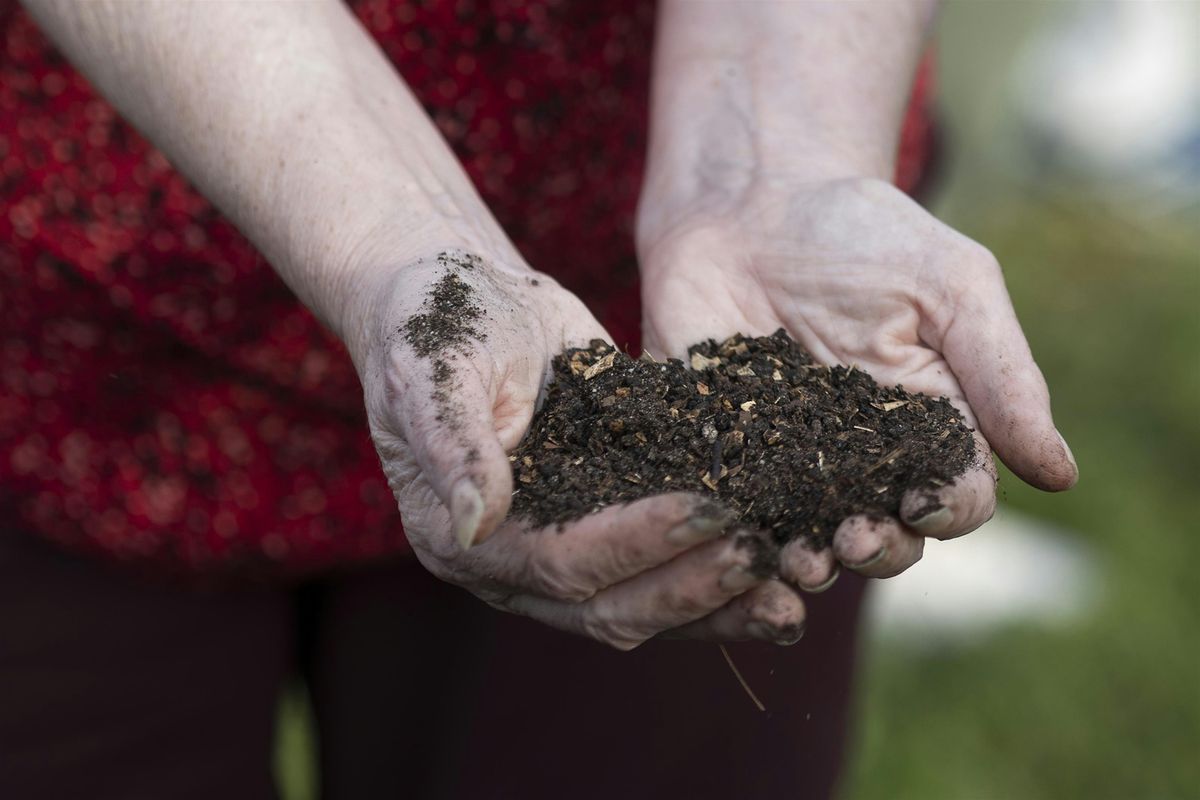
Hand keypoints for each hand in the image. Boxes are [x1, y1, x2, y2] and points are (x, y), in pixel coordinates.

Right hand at [352, 249, 799, 648]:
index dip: (634, 543)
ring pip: (646, 605)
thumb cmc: (436, 323)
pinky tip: (782, 563)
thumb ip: (453, 443)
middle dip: (691, 585)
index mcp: (463, 537)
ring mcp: (563, 552)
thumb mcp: (435, 368)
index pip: (559, 560)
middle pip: (611, 605)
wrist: (464, 297)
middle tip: (764, 555)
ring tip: (792, 594)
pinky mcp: (607, 525)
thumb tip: (473, 523)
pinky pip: (664, 569)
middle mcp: (514, 562)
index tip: (707, 510)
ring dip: (719, 605)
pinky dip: (718, 575)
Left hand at [638, 176, 1077, 587]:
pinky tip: (728, 542)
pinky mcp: (717, 448)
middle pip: (884, 535)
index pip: (955, 495)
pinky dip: (729, 534)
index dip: (947, 511)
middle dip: (875, 550)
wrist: (750, 198)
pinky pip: (726, 508)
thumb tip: (1061, 474)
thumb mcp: (948, 285)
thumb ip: (1002, 375)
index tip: (923, 503)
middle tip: (852, 540)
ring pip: (806, 537)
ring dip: (808, 562)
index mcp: (929, 425)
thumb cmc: (863, 233)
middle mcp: (860, 458)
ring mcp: (784, 459)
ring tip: (798, 559)